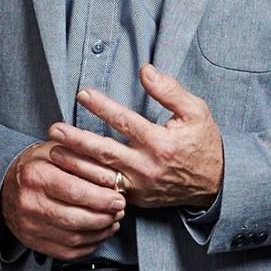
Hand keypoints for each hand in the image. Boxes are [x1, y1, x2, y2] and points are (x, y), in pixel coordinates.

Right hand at [0, 141, 125, 259]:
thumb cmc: (37, 166)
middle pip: (75, 219)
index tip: (118, 199)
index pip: (75, 192)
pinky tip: (98, 233)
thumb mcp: (58, 150)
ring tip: (112, 221)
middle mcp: (30, 202)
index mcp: (36, 175)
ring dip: (100, 232)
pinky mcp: (33, 242)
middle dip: (104, 218)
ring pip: (74, 238)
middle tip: (119, 211)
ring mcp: (29, 226)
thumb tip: (113, 177)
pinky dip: (88, 245)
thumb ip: (85, 160)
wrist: (5, 184)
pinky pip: (67, 252)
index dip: (101, 199)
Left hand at [46, 69, 223, 209]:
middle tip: (55, 130)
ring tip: (53, 152)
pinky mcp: (137, 200)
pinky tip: (70, 174)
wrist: (217, 184)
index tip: (82, 93)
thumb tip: (145, 70)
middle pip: (105, 152)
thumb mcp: (196, 111)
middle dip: (77, 140)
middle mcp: (148, 167)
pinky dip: (87, 183)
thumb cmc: (204, 143)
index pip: (125, 122)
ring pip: (101, 176)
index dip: (102, 107)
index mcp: (161, 144)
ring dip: (75, 164)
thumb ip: (169, 90)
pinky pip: (107, 191)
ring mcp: (141, 187)